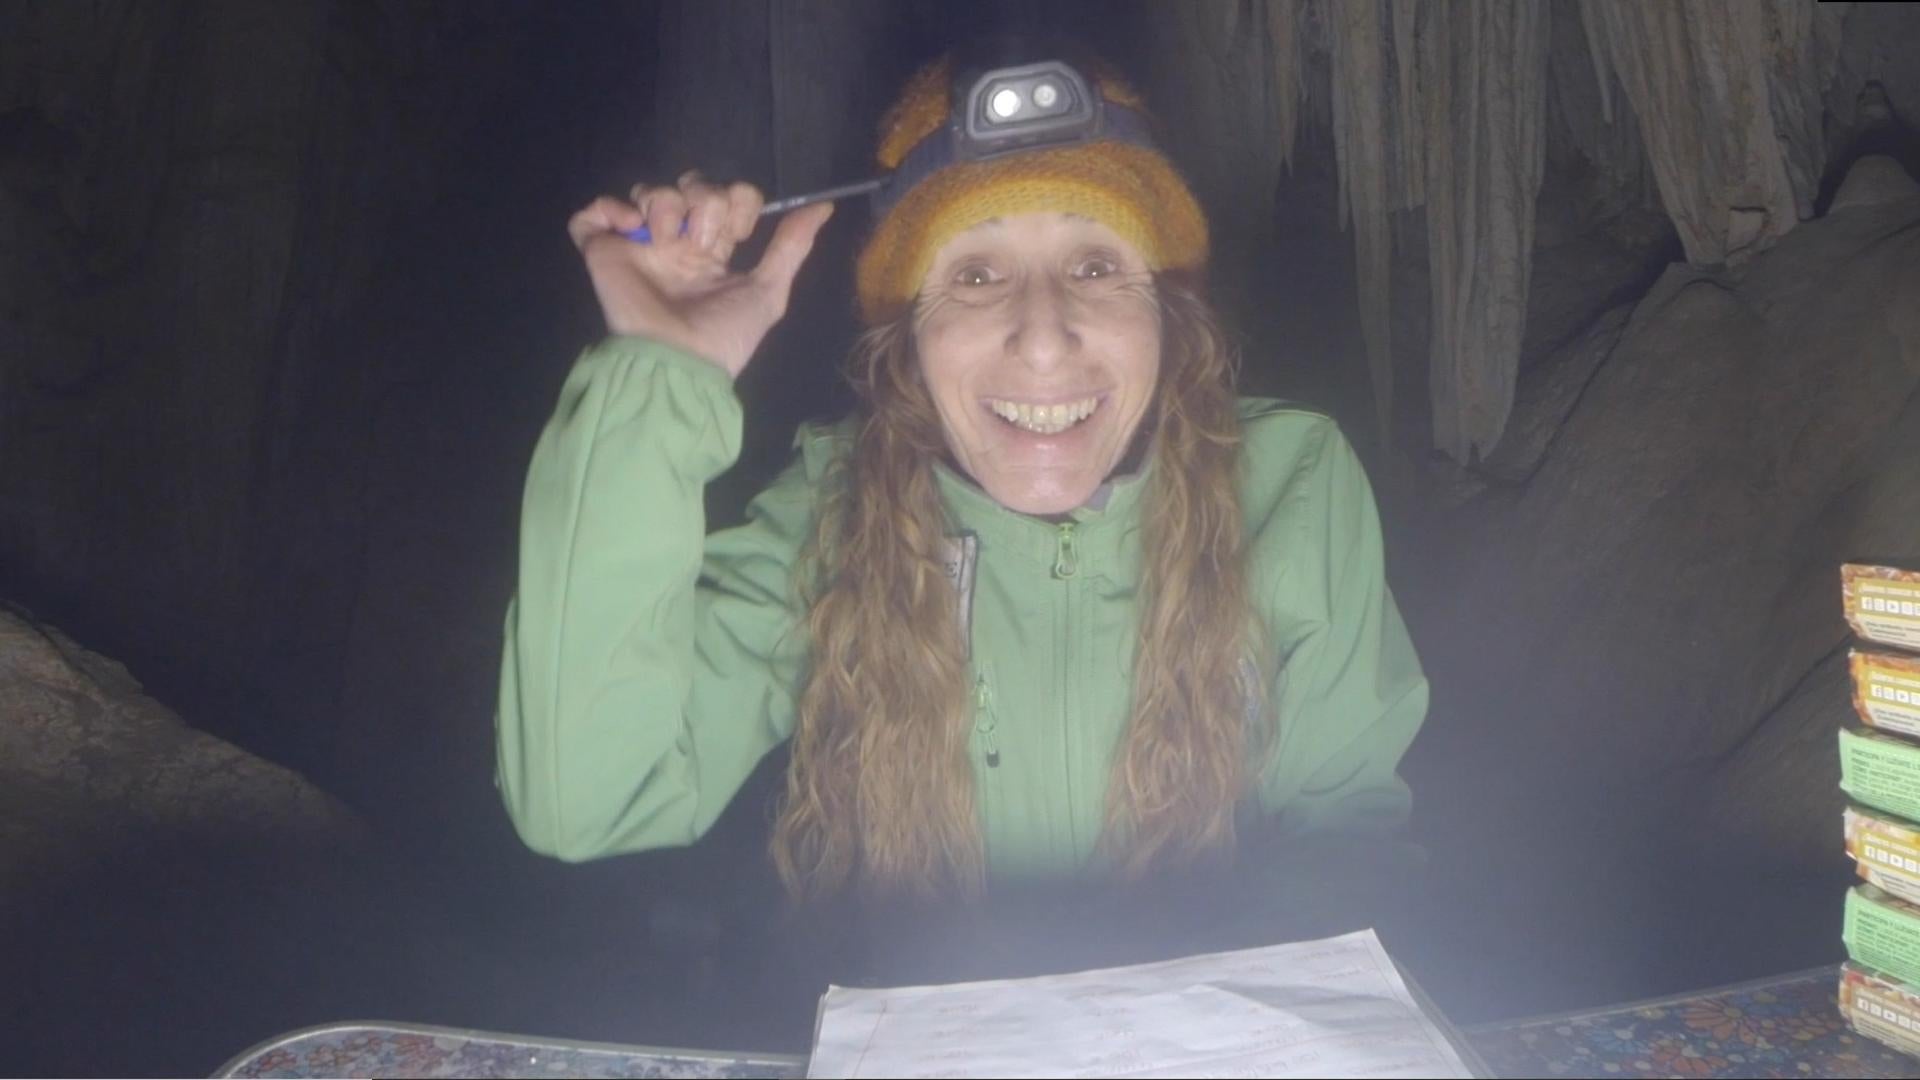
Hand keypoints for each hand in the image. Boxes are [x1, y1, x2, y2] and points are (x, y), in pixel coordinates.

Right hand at [568, 171, 833, 377]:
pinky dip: (609, 208)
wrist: (680, 361)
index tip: (738, 232)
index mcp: (712, 250)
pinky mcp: (603, 251)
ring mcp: (639, 245)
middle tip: (701, 242)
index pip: (726, 195)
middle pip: (690, 184)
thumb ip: (792, 246)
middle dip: (704, 202)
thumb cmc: (725, 335)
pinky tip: (631, 228)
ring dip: (666, 205)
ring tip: (667, 242)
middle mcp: (675, 242)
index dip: (736, 201)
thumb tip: (825, 205)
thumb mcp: (769, 291)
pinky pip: (593, 213)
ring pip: (649, 189)